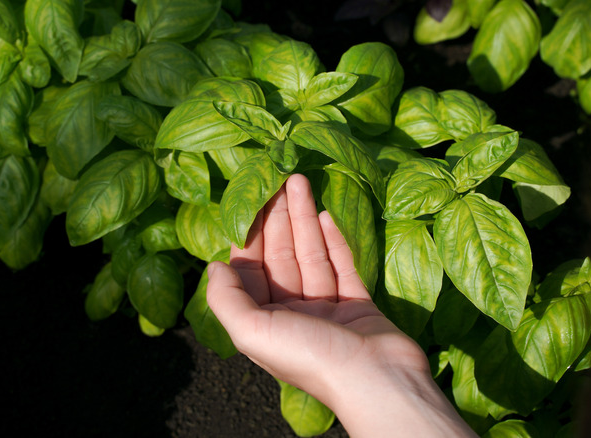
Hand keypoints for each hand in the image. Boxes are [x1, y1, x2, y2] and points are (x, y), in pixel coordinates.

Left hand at [207, 174, 475, 436]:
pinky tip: (325, 214)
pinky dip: (332, 240)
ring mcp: (326, 307)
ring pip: (310, 255)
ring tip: (301, 182)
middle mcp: (291, 312)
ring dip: (304, 219)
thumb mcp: (252, 331)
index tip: (251, 198)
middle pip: (280, 256)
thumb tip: (214, 266)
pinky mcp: (356, 303)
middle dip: (279, 218)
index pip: (250, 269)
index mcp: (263, 321)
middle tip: (279, 178)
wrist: (376, 380)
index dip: (250, 233)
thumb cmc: (309, 356)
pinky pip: (341, 265)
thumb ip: (226, 299)